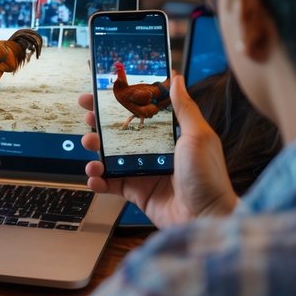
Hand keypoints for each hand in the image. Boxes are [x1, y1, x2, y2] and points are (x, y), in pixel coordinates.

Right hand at [79, 75, 238, 228]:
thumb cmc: (208, 177)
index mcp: (168, 134)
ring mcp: (142, 170)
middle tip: (87, 114)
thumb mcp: (199, 136)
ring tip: (91, 146)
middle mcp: (153, 150)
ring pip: (109, 154)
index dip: (120, 99)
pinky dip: (97, 179)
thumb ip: (184, 108)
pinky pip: (109, 182)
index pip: (140, 110)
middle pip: (119, 130)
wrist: (206, 218)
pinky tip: (95, 176)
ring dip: (95, 149)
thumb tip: (177, 77)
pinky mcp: (135, 191)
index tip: (101, 88)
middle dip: (99, 121)